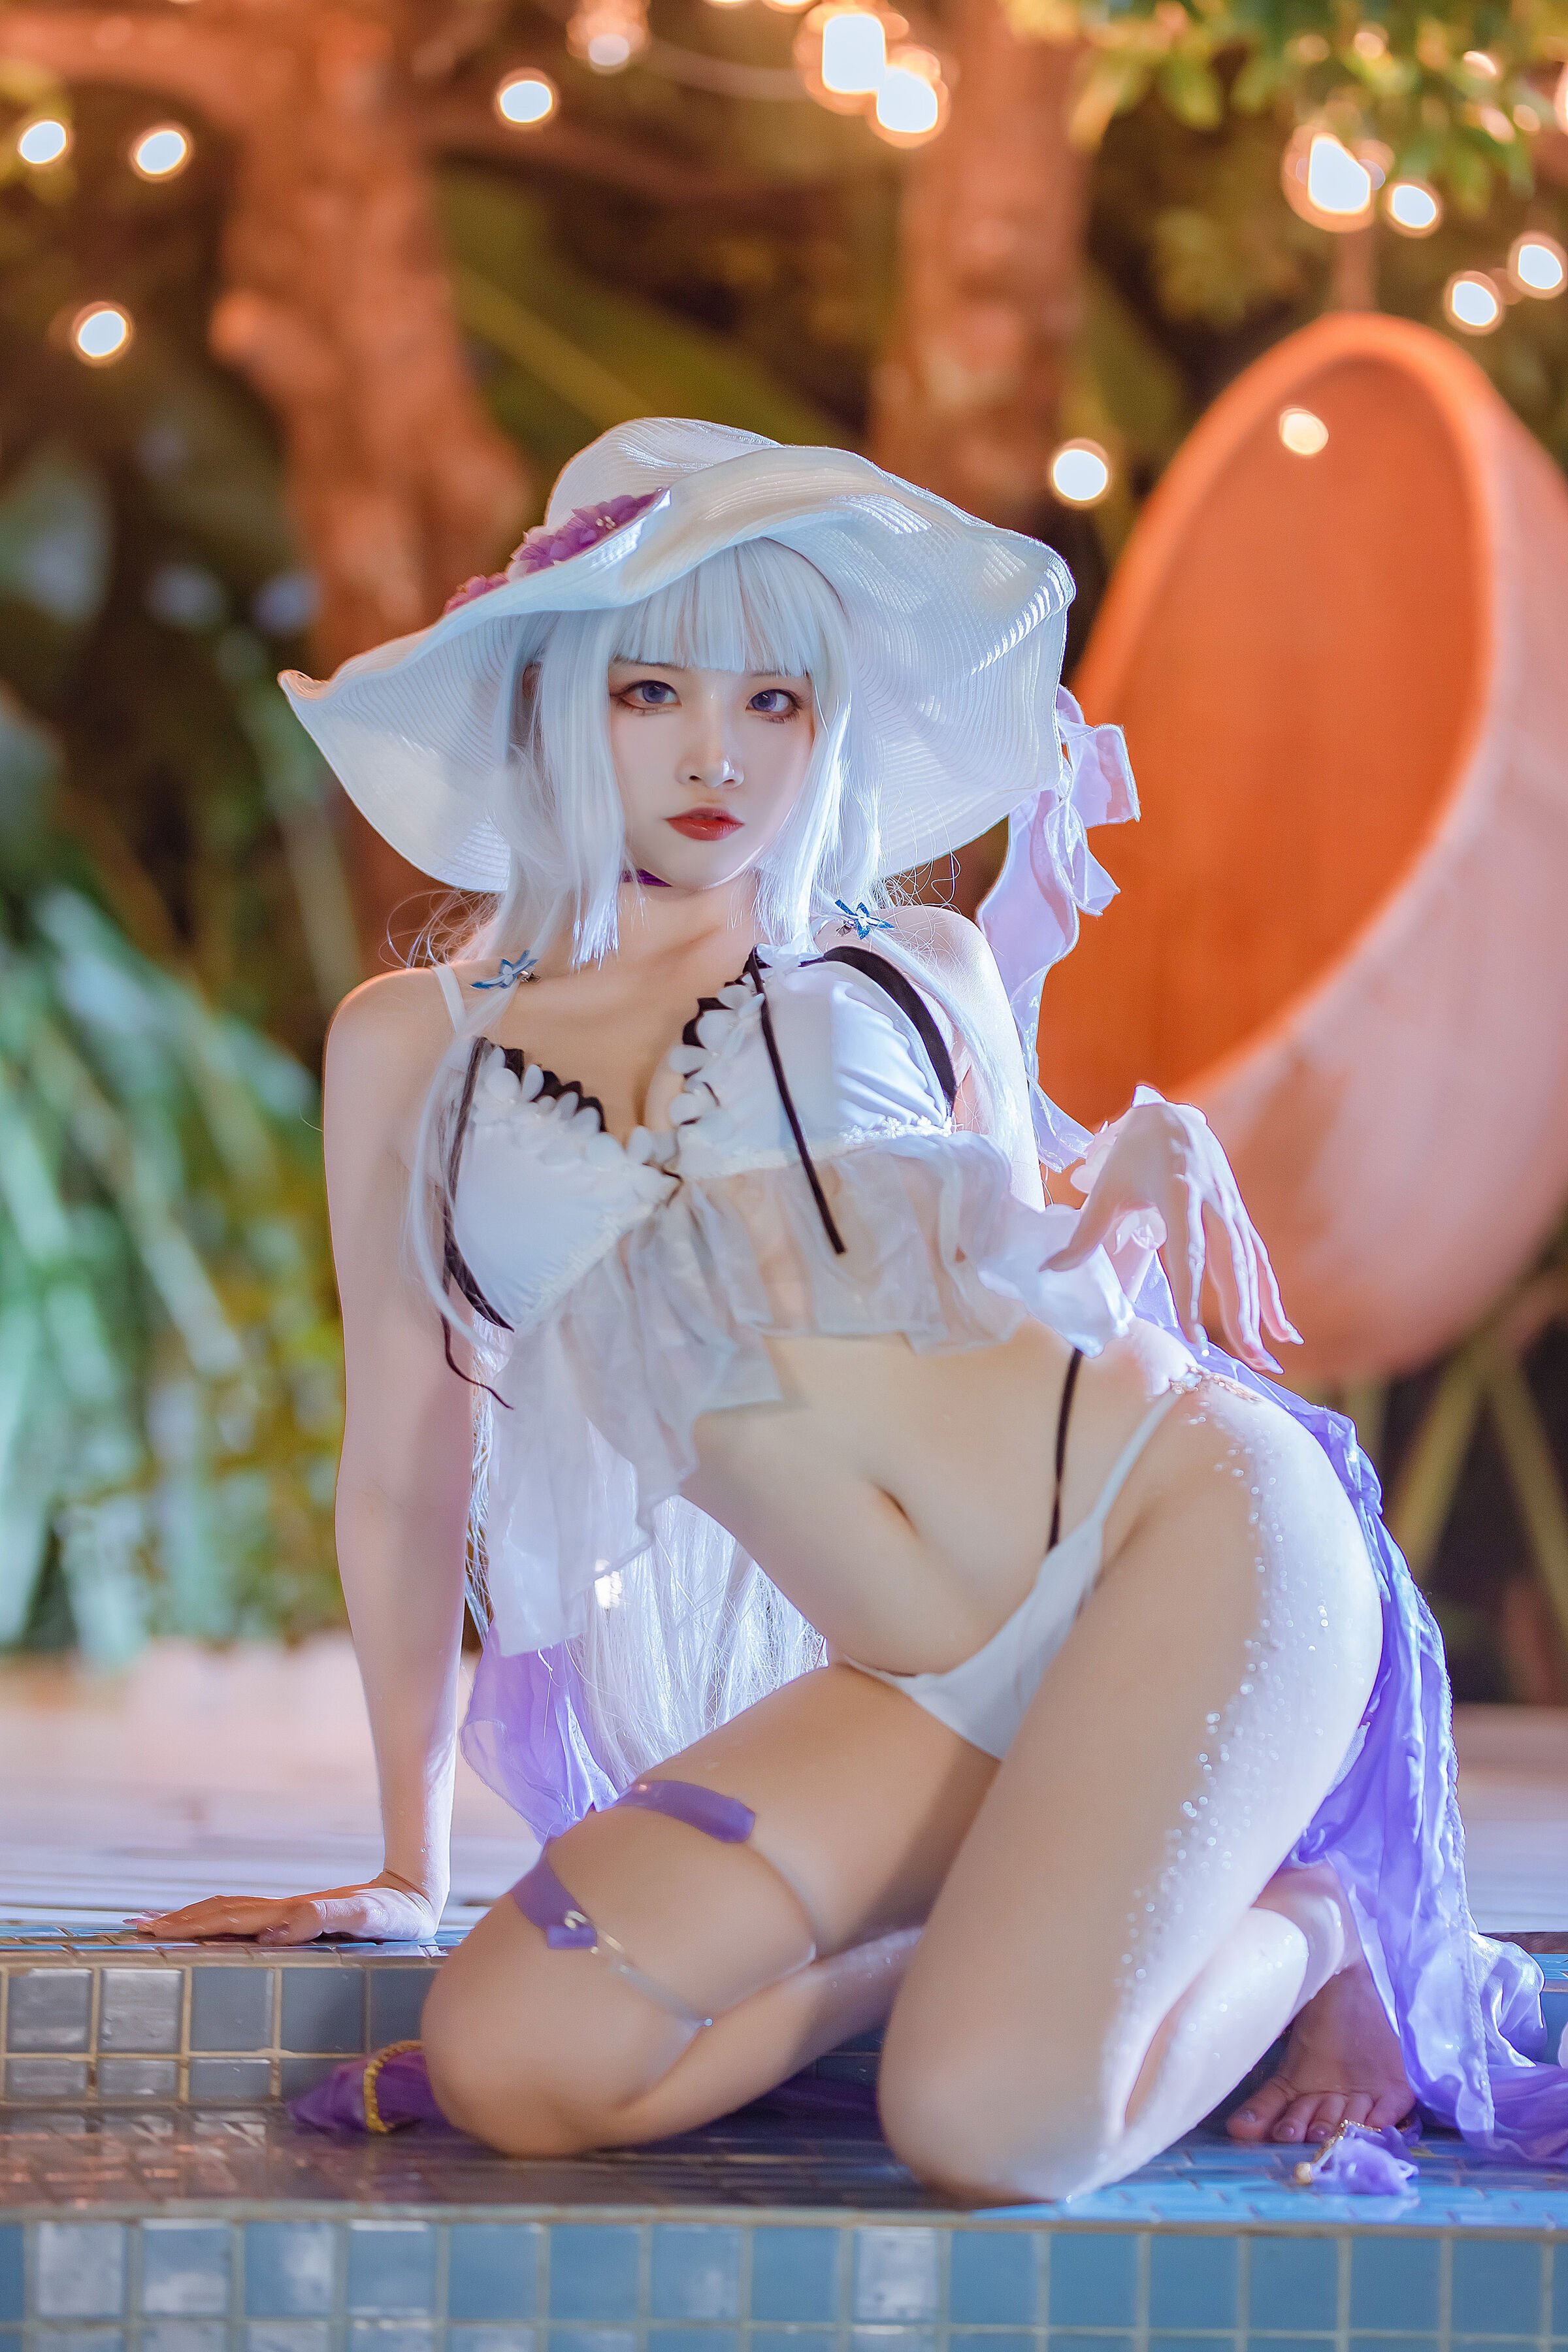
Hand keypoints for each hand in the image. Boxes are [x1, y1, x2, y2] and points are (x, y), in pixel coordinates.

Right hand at [129, 1871, 441, 1947]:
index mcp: (291, 1914)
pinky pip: (248, 1921)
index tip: (154, 1931)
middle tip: (136, 1929)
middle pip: (221, 1913)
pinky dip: (218, 1924)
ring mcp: (289, 1915)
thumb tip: (272, 1930)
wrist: (418, 1895)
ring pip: (230, 1914)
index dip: (192, 1926)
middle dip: (179, 1922)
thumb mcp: (366, 1917)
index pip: (230, 1919)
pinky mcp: (299, 1920)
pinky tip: (209, 1930)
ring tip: (156, 1925)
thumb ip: (324, 1917)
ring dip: (192, 1920)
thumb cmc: (396, 1914)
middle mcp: (284, 1913)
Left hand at [1046, 1100, 1300, 1373]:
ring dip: (1261, 1312)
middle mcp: (1215, 1204)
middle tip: (1247, 1358)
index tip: (1193, 1334)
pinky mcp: (1240, 1217)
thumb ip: (1085, 1232)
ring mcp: (1233, 1211)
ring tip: (1265, 1357)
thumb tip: (1051, 1271)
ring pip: (1251, 1266)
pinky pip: (1259, 1260)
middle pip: (1231, 1265)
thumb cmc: (1134, 1153)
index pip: (1188, 1253)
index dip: (1191, 1294)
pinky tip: (1281, 1330)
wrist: (1172, 1116)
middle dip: (1241, 1313)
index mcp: (1180, 1194)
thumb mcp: (1107, 1187)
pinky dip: (1270, 1294)